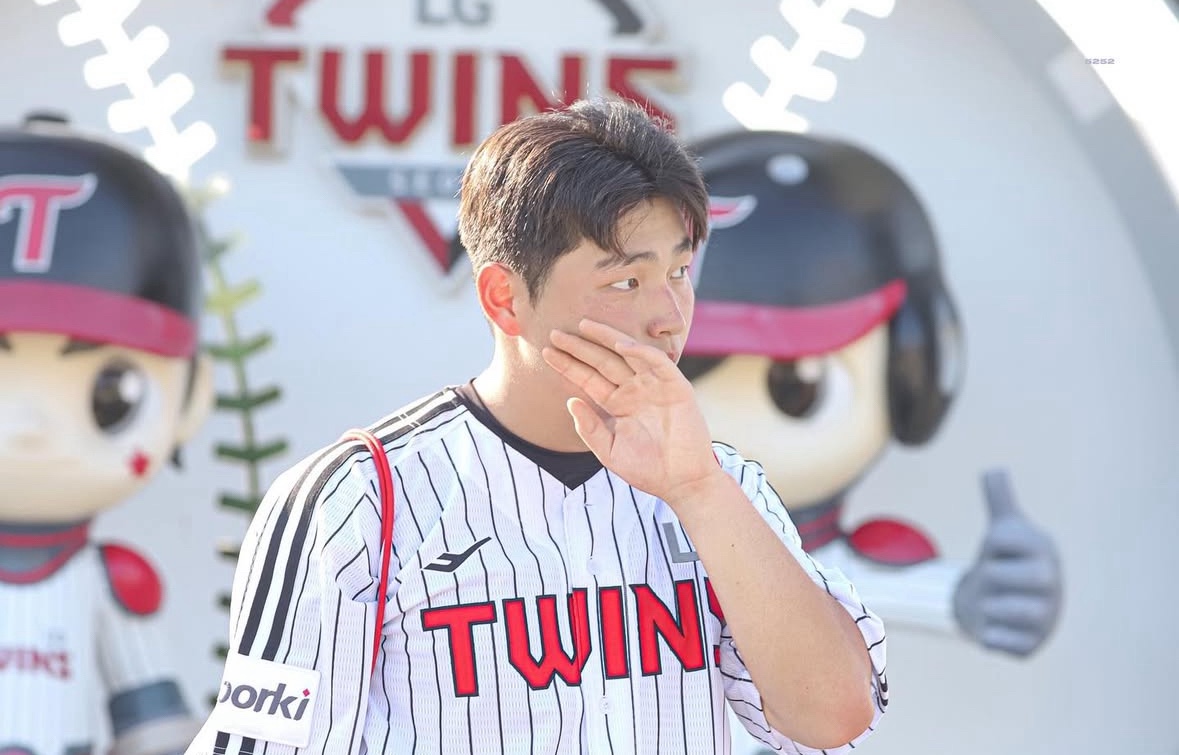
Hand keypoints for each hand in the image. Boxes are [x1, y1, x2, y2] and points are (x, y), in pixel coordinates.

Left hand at [542, 319, 718, 502]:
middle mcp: (634, 390)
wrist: (681, 482)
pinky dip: (640, 352)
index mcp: (617, 404)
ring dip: (607, 338)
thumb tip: (571, 401)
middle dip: (580, 346)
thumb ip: (590, 428)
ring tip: (584, 326)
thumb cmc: (647, 470)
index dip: (568, 365)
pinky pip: (657, 362)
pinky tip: (620, 344)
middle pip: (602, 361)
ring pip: (627, 354)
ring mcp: (654, 386)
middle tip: (556, 333)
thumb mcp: (609, 451)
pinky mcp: (675, 387)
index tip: (547, 353)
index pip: (588, 378)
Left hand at [953, 469, 1062, 656]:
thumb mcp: (1004, 529)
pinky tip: (992, 628)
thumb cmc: (1006, 561)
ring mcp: (1045, 617)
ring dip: (992, 607)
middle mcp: (1051, 584)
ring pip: (1021, 613)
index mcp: (1042, 550)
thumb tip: (994, 469)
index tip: (999, 549)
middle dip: (994, 576)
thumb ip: (1000, 499)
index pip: (1005, 538)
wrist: (1004, 605)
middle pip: (1024, 576)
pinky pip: (1009, 645)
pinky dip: (993, 638)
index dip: (994, 543)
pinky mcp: (1030, 645)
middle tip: (992, 578)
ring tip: (991, 603)